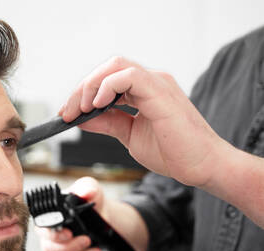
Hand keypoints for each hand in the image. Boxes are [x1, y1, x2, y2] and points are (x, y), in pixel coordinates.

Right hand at [34, 177, 148, 250]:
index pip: (42, 229)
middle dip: (69, 247)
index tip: (69, 233)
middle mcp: (49, 234)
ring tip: (95, 248)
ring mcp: (57, 247)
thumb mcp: (90, 188)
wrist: (102, 215)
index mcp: (49, 216)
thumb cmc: (90, 200)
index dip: (53, 234)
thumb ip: (87, 187)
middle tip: (86, 239)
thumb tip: (85, 192)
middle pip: (49, 247)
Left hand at [60, 56, 226, 187]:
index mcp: (143, 91)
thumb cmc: (172, 152)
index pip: (106, 79)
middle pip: (107, 69)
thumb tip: (81, 118)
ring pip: (115, 66)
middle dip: (82, 88)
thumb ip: (107, 122)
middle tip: (68, 112)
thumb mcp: (128, 135)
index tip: (66, 113)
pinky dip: (108, 86)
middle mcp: (149, 82)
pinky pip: (129, 75)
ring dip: (91, 86)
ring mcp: (156, 84)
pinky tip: (98, 104)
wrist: (201, 167)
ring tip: (82, 109)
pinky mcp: (161, 92)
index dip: (82, 93)